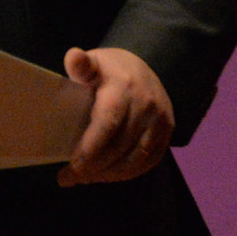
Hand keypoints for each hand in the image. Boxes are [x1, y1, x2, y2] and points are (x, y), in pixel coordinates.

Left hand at [58, 47, 173, 186]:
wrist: (145, 67)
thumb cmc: (109, 70)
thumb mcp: (94, 62)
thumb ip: (81, 65)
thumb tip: (73, 56)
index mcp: (124, 87)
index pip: (108, 123)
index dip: (90, 148)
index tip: (71, 166)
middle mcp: (147, 104)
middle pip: (120, 145)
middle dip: (93, 167)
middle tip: (68, 178)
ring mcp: (161, 120)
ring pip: (136, 157)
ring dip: (108, 174)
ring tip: (84, 179)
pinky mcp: (167, 131)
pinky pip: (150, 160)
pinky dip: (127, 173)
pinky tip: (106, 176)